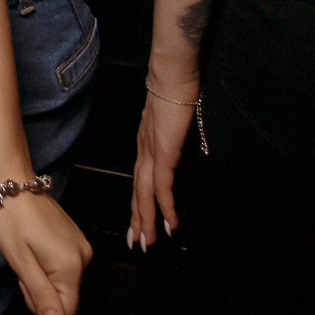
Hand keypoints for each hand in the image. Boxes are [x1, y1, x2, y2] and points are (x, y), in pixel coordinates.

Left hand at [0, 189, 91, 314]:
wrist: (12, 181)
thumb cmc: (10, 218)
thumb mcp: (20, 262)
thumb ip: (41, 297)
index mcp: (71, 265)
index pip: (66, 312)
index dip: (41, 305)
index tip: (25, 280)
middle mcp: (83, 257)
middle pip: (63, 298)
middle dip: (38, 289)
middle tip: (22, 262)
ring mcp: (81, 246)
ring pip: (62, 283)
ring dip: (41, 276)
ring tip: (26, 252)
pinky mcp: (75, 240)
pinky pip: (63, 267)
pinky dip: (46, 264)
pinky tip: (33, 246)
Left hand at [129, 74, 196, 253]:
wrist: (172, 72)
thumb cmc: (176, 86)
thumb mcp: (173, 115)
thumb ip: (172, 130)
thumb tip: (178, 136)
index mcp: (146, 143)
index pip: (139, 179)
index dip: (139, 201)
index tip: (138, 220)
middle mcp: (143, 150)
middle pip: (137, 192)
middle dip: (137, 219)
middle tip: (136, 242)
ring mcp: (151, 152)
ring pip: (145, 194)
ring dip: (146, 221)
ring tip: (148, 242)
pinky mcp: (162, 153)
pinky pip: (162, 187)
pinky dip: (164, 207)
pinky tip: (169, 224)